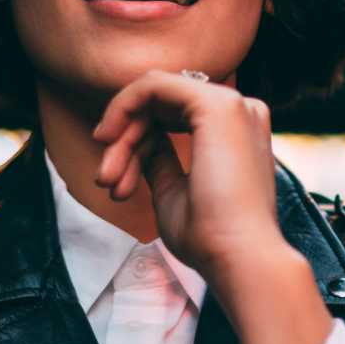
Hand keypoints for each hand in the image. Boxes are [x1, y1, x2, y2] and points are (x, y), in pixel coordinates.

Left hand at [91, 68, 283, 277]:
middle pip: (161, 105)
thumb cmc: (210, 237)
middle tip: (104, 180)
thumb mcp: (174, 191)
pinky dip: (124, 106)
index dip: (136, 143)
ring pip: (154, 96)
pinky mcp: (215, 105)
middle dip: (125, 140)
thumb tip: (141, 144)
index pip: (173, 117)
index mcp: (236, 131)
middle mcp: (239, 111)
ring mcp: (231, 104)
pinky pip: (153, 84)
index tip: (114, 181)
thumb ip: (160, 160)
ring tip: (107, 178)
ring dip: (122, 134)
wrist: (238, 258)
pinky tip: (108, 138)